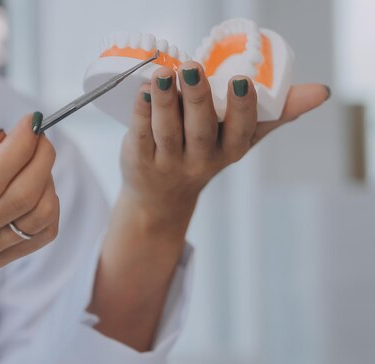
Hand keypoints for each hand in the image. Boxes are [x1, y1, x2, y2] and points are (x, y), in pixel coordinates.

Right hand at [0, 113, 58, 283]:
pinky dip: (49, 206)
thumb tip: (1, 140)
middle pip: (17, 200)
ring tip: (34, 163)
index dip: (17, 149)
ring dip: (46, 182)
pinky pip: (42, 235)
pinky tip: (35, 189)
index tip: (32, 123)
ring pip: (36, 219)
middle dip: (40, 160)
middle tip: (40, 137)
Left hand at [119, 62, 329, 235]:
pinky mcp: (141, 161)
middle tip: (192, 67)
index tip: (240, 82)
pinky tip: (142, 91)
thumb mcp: (241, 139)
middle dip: (198, 99)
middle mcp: (200, 160)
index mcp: (230, 149)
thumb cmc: (205, 154)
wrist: (161, 199)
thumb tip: (321, 92)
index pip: (240, 131)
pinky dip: (140, 115)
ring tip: (163, 73)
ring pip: (167, 132)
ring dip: (164, 101)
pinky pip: (140, 137)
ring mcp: (169, 163)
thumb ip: (275, 112)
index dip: (240, 108)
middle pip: (200, 130)